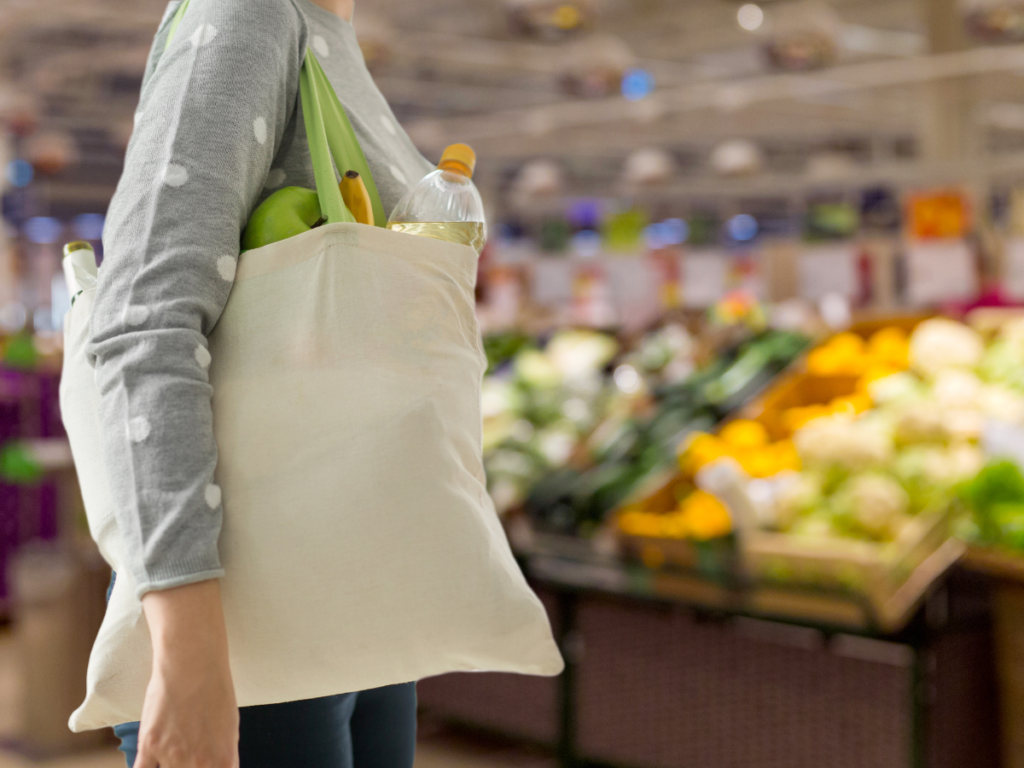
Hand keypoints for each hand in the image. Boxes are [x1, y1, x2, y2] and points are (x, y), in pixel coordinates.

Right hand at [136, 580, 238, 767]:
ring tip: (171, 760)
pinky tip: (151, 763)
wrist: (193, 662)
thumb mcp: (229, 731)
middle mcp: (200, 765)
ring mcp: (174, 757)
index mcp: (224, 763)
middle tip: (184, 766)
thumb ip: (221, 762)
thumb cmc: (215, 693)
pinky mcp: (150, 746)